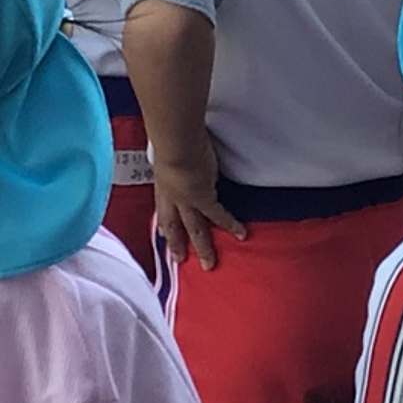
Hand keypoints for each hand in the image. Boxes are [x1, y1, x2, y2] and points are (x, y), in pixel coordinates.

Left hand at [151, 148, 247, 272]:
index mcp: (162, 186)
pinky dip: (230, 225)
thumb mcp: (164, 151)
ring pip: (195, 229)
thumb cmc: (168, 138)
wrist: (176, 145)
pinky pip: (218, 216)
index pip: (162, 210)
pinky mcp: (204, 199)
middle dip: (177, 245)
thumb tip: (171, 146)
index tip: (164, 235)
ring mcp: (187, 201)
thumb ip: (170, 154)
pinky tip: (240, 234)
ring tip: (209, 263)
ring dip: (203, 246)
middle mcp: (172, 197)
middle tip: (180, 261)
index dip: (164, 225)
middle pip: (174, 226)